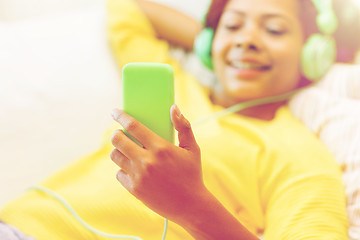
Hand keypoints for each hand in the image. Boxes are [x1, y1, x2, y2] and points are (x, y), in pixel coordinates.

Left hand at [110, 104, 204, 222]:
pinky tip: (133, 169)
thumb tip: (174, 107)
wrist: (190, 206)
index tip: (114, 112)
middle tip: (120, 134)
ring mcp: (138, 175)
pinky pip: (119, 173)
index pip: (133, 126)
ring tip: (128, 151)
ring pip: (115, 156)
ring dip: (119, 151)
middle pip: (117, 140)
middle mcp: (147, 160)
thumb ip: (183, 126)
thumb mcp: (192, 148)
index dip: (121, 116)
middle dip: (116, 134)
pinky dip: (123, 169)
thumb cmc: (192, 174)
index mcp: (160, 147)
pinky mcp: (134, 189)